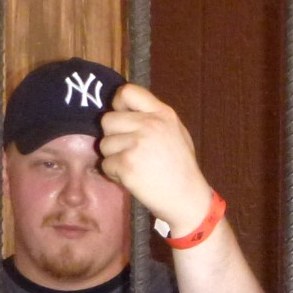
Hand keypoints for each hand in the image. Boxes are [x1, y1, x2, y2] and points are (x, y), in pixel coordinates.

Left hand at [97, 83, 215, 235]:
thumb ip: (152, 118)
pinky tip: (133, 179)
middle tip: (131, 152)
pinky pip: (106, 164)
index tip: (123, 118)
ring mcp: (137, 144)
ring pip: (104, 144)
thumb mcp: (176, 133)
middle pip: (108, 120)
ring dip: (114, 157)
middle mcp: (150, 125)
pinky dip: (115, 174)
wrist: (188, 200)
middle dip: (114, 137)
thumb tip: (122, 110)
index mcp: (163, 114)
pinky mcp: (127, 164)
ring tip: (135, 167)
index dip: (118, 105)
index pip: (127, 92)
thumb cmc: (181, 168)